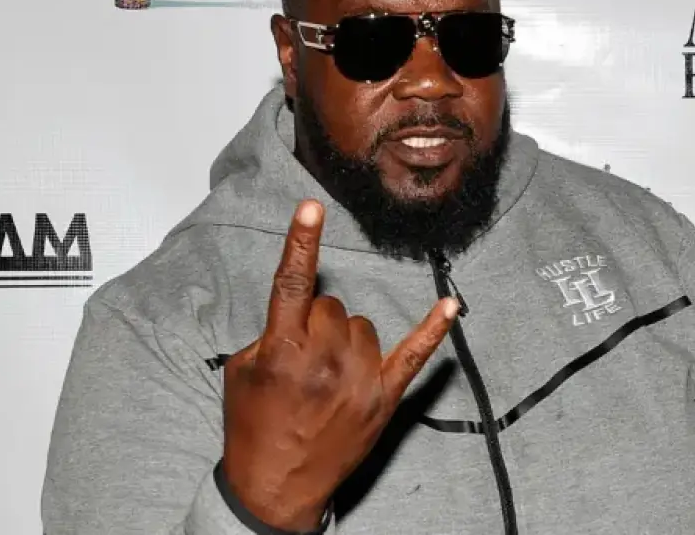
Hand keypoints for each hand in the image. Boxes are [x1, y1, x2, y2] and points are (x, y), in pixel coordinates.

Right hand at [222, 199, 458, 530]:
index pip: (293, 283)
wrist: (276, 486)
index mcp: (283, 350)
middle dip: (316, 320)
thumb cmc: (254, 426)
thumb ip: (271, 333)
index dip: (301, 242)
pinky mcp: (383, 397)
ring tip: (327, 374)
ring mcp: (359, 379)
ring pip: (362, 325)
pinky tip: (450, 306)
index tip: (312, 208)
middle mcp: (324, 360)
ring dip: (346, 339)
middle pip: (332, 306)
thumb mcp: (244, 371)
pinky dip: (432, 329)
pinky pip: (414, 355)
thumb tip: (300, 310)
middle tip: (302, 357)